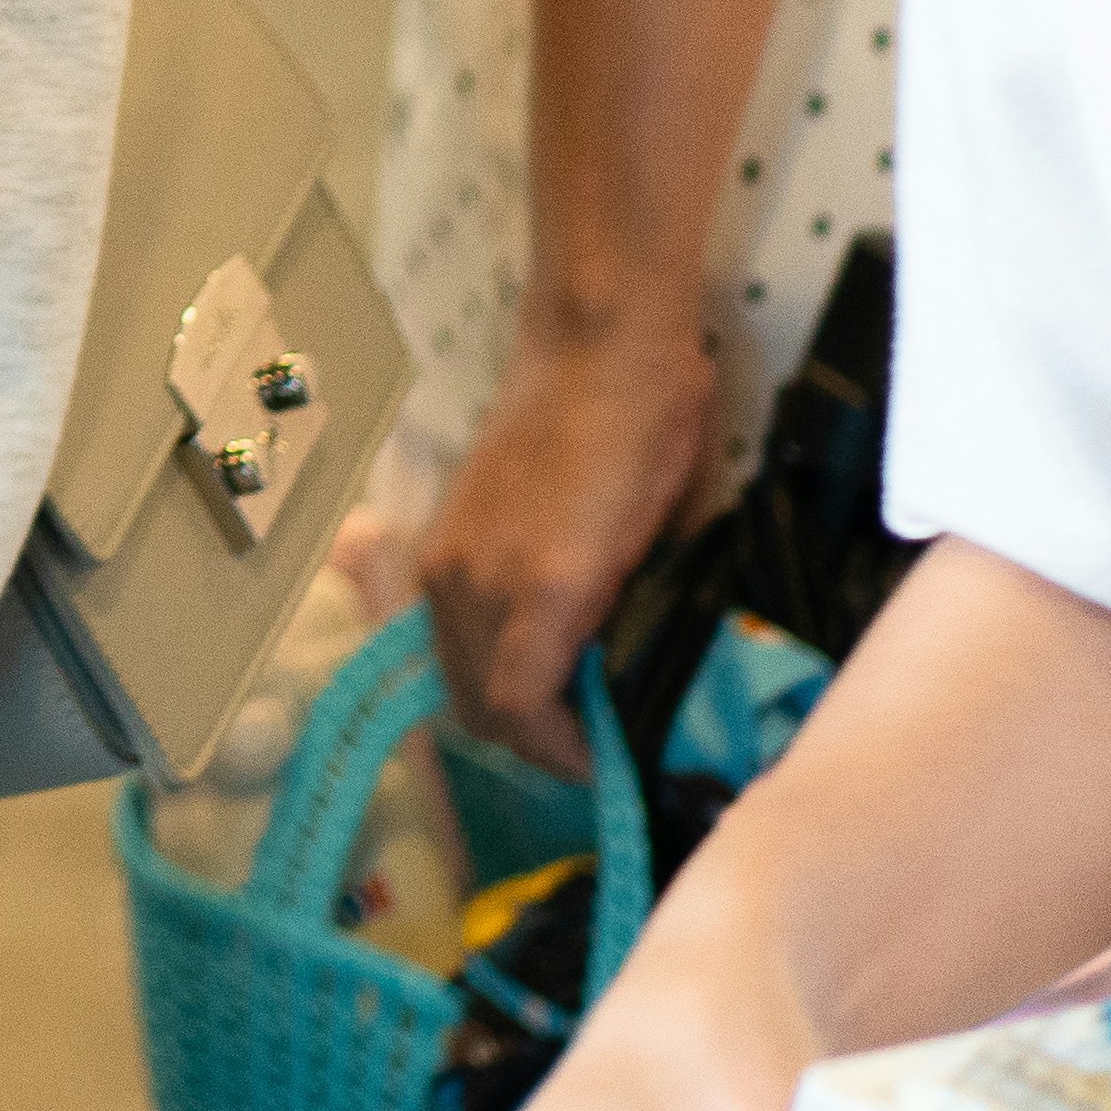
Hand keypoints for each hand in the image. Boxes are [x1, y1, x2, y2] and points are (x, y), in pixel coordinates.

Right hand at [416, 302, 721, 771]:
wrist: (597, 346)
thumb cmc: (656, 437)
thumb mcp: (669, 545)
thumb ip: (638, 630)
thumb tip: (641, 695)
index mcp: (543, 592)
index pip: (521, 717)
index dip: (565, 759)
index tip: (611, 764)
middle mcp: (476, 583)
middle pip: (475, 706)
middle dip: (532, 743)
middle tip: (593, 742)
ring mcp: (448, 558)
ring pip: (451, 670)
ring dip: (499, 700)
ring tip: (563, 697)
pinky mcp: (441, 534)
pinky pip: (442, 626)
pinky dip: (477, 655)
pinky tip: (528, 642)